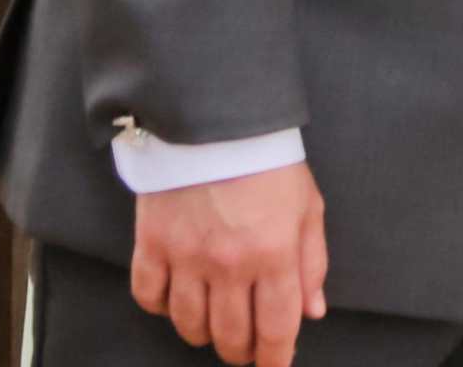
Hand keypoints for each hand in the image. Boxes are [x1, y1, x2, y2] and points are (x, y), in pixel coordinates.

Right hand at [132, 162, 327, 366]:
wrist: (217, 120)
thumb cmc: (269, 162)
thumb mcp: (307, 206)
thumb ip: (311, 262)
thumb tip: (312, 313)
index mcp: (274, 253)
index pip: (275, 328)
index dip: (275, 358)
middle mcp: (229, 263)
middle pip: (230, 336)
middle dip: (241, 351)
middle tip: (246, 347)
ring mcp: (187, 257)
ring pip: (190, 326)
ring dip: (205, 334)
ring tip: (215, 323)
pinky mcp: (152, 245)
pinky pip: (150, 299)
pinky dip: (163, 308)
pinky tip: (179, 298)